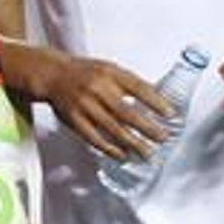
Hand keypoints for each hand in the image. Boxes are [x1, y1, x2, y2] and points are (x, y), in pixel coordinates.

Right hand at [5, 43, 169, 160]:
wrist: (52, 75)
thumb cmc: (85, 73)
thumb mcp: (109, 69)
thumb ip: (129, 83)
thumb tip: (157, 99)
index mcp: (109, 73)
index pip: (138, 87)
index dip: (156, 102)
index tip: (170, 114)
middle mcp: (97, 88)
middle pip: (126, 112)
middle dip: (148, 128)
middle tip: (163, 138)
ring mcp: (84, 105)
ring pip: (112, 129)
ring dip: (133, 143)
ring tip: (148, 153)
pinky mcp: (74, 120)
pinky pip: (95, 138)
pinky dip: (110, 149)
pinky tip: (123, 155)